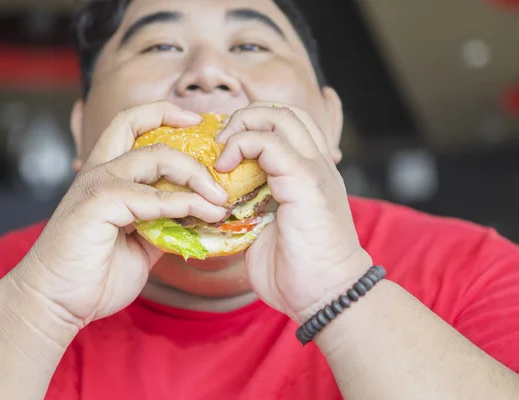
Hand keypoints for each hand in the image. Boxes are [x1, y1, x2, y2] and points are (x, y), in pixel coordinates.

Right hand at [12, 101, 227, 325]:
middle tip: (221, 165)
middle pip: (141, 127)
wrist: (55, 303)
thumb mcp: (139, 242)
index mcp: (107, 176)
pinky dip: (182, 203)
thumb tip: (196, 216)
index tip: (197, 121)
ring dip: (195, 175)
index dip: (163, 113)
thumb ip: (162, 222)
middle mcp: (99, 172)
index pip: (131, 125)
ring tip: (220, 198)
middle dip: (187, 137)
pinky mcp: (98, 205)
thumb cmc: (93, 273)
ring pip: (154, 157)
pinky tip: (203, 214)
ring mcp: (97, 185)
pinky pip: (151, 197)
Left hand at [215, 102, 372, 323]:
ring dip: (242, 126)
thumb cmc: (296, 272)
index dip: (252, 125)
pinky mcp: (306, 183)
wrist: (327, 298)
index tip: (222, 148)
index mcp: (309, 174)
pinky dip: (242, 146)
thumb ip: (250, 208)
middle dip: (244, 117)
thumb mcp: (266, 232)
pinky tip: (224, 169)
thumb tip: (220, 203)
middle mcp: (316, 165)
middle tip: (218, 144)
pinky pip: (270, 144)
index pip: (286, 125)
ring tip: (221, 152)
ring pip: (280, 117)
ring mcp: (314, 171)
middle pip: (283, 112)